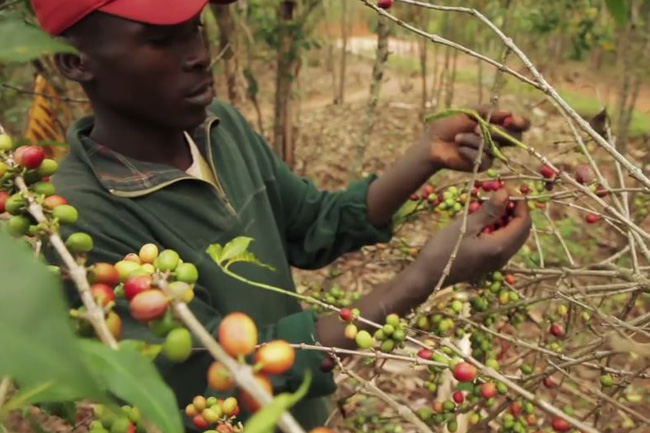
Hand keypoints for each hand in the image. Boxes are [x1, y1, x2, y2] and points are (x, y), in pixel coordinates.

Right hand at [413, 189, 530, 286]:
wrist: (427, 276)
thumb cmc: (444, 250)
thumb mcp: (465, 226)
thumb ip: (489, 211)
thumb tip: (506, 193)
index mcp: (500, 246)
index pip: (524, 222)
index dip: (521, 203)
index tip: (507, 188)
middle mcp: (504, 256)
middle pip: (522, 230)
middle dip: (515, 210)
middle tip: (500, 195)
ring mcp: (497, 262)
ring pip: (512, 236)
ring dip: (507, 219)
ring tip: (490, 205)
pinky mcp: (488, 263)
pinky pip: (502, 243)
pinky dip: (499, 229)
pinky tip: (483, 221)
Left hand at [424, 107, 529, 171]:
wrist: (433, 143)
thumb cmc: (449, 126)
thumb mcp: (468, 113)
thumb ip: (488, 111)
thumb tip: (508, 113)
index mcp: (497, 124)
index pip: (520, 125)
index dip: (521, 123)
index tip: (513, 120)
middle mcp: (498, 139)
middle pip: (515, 138)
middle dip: (498, 131)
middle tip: (477, 129)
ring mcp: (491, 153)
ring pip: (494, 147)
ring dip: (473, 140)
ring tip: (458, 138)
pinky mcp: (482, 165)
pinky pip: (485, 158)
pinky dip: (469, 151)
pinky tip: (459, 149)